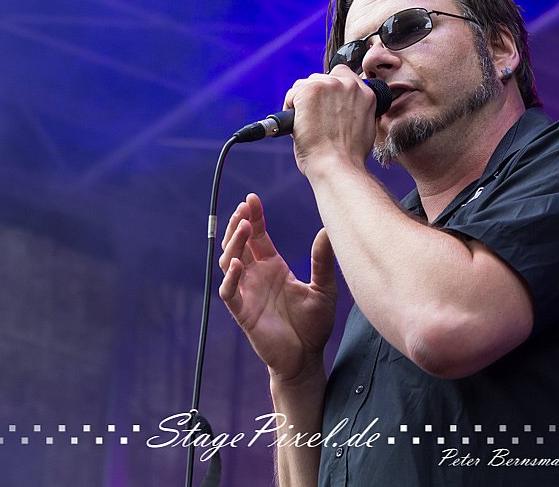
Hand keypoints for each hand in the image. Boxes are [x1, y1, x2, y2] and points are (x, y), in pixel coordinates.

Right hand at [218, 193, 336, 381]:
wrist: (307, 359)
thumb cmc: (314, 325)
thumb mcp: (324, 288)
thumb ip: (322, 261)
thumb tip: (329, 230)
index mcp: (273, 267)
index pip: (257, 236)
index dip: (252, 217)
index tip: (252, 198)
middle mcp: (257, 277)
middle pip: (239, 244)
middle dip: (238, 225)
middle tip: (244, 208)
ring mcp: (247, 294)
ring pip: (229, 262)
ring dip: (233, 244)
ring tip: (242, 228)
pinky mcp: (243, 313)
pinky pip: (229, 293)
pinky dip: (230, 278)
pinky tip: (238, 264)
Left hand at [282, 66, 375, 176]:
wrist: (337, 166)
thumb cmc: (348, 156)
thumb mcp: (364, 127)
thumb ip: (356, 110)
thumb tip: (342, 108)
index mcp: (366, 93)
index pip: (344, 76)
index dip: (332, 91)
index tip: (326, 103)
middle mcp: (350, 85)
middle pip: (323, 78)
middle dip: (316, 96)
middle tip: (314, 118)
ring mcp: (329, 85)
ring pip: (306, 85)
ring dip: (303, 102)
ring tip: (307, 123)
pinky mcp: (310, 90)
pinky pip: (293, 93)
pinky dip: (290, 108)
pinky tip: (298, 124)